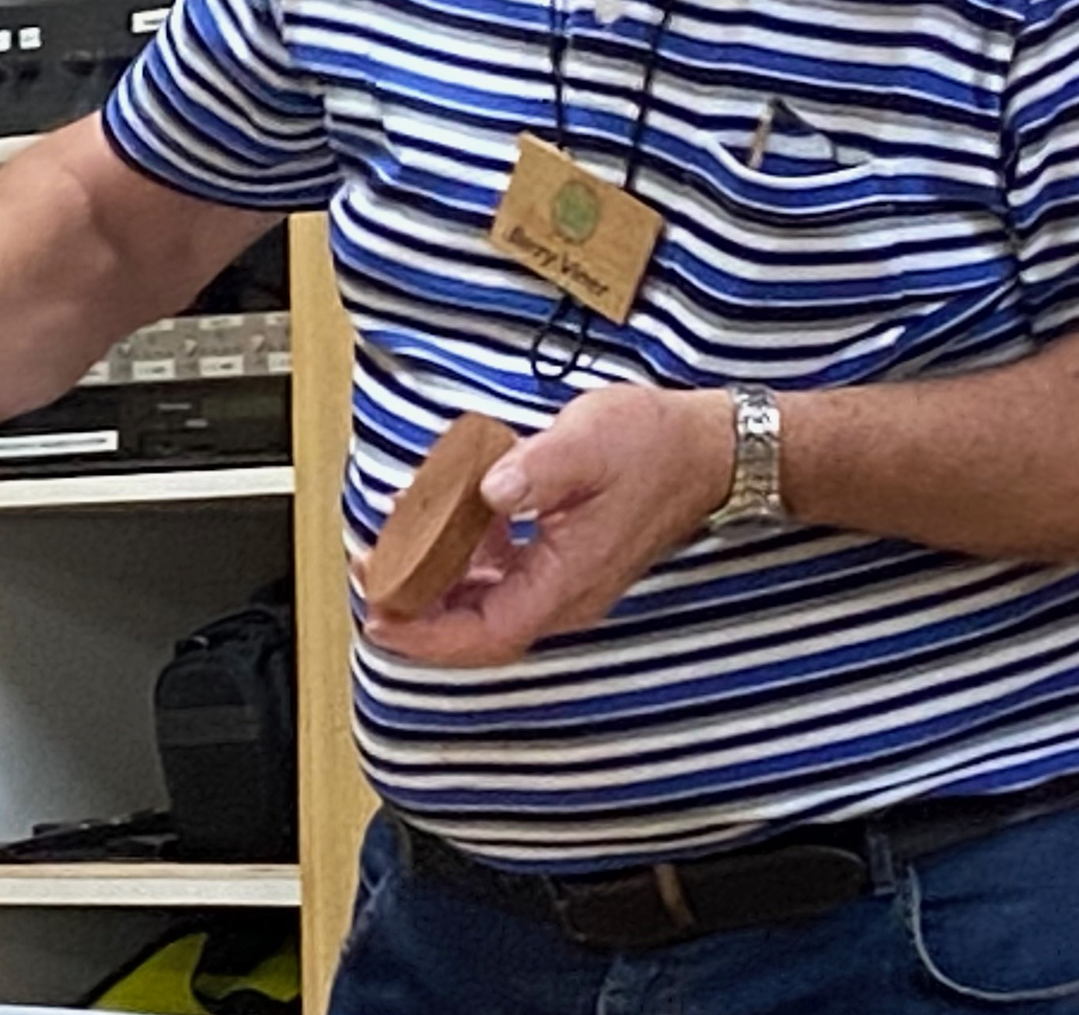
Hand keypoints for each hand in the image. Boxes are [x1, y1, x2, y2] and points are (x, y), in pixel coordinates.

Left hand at [362, 382, 734, 666]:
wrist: (708, 449)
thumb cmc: (654, 446)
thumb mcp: (588, 443)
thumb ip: (536, 469)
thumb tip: (489, 490)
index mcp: (568, 579)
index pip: (487, 633)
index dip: (428, 636)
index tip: (381, 616)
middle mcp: (565, 592)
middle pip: (477, 627)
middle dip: (418, 610)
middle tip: (370, 574)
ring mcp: (566, 579)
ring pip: (487, 602)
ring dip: (437, 582)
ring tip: (393, 549)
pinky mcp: (566, 557)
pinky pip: (503, 573)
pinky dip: (466, 555)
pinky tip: (445, 517)